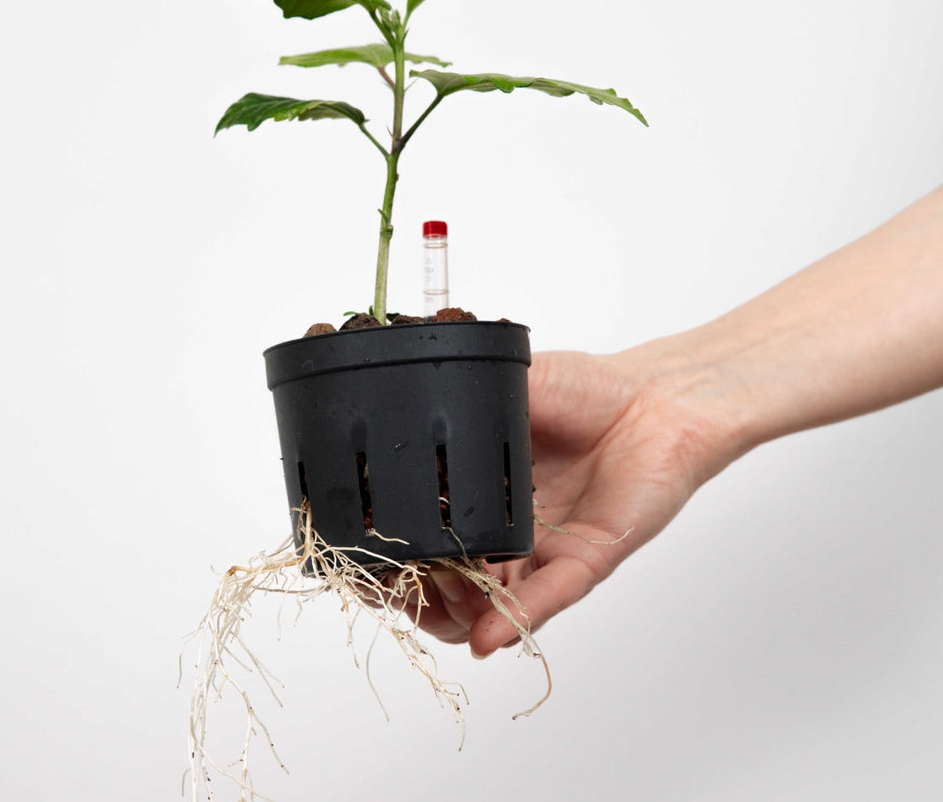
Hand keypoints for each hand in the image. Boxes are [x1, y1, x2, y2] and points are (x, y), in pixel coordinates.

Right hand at [416, 347, 733, 656]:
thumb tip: (398, 411)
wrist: (657, 397)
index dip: (393, 548)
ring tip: (437, 595)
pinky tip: (485, 633)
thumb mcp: (505, 386)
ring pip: (490, 605)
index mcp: (480, 488)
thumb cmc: (587, 388)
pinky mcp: (584, 562)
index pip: (425, 531)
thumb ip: (460, 407)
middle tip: (395, 581)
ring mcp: (543, 550)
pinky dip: (513, 618)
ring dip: (457, 610)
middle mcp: (507, 529)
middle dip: (416, 589)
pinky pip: (545, 598)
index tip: (363, 551)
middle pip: (449, 582)